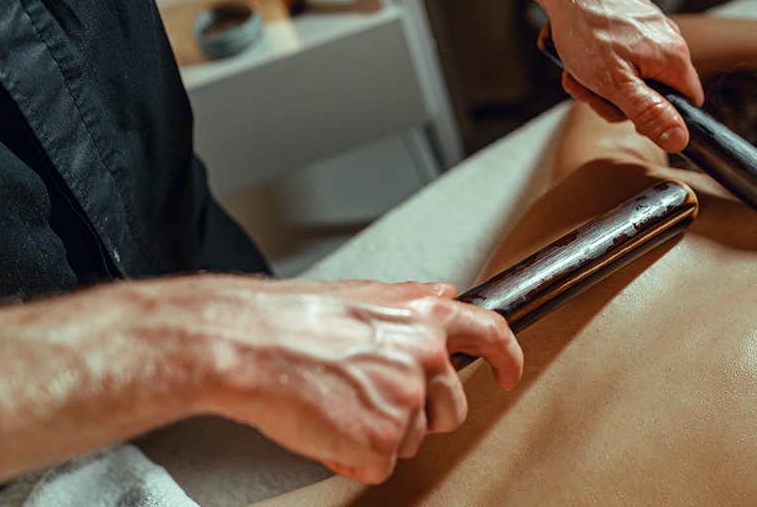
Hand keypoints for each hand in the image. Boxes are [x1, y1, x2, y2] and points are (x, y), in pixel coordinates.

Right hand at [175, 276, 522, 483]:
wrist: (250, 344)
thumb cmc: (292, 317)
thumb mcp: (364, 292)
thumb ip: (412, 299)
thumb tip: (447, 293)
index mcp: (425, 316)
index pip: (491, 334)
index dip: (506, 358)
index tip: (507, 373)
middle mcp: (426, 357)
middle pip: (452, 408)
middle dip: (420, 414)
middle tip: (370, 400)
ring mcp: (408, 402)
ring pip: (413, 439)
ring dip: (380, 434)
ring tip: (337, 404)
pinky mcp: (383, 441)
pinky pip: (379, 465)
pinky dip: (352, 457)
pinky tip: (326, 428)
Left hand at [543, 0, 702, 151]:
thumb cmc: (587, 27)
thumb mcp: (615, 83)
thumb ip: (649, 113)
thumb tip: (680, 140)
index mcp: (674, 58)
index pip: (688, 104)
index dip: (660, 119)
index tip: (630, 115)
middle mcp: (669, 41)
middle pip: (654, 93)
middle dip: (617, 100)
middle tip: (591, 90)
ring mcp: (650, 30)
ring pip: (632, 76)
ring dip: (600, 83)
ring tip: (577, 71)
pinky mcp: (631, 22)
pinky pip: (621, 56)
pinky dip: (597, 63)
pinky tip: (577, 56)